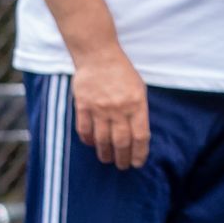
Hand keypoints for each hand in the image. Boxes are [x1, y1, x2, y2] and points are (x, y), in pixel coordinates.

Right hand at [73, 48, 150, 170]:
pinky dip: (88, 140)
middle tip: (122, 166)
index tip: (138, 163)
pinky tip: (91, 145)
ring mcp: (99, 108)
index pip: (140, 136)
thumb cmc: (122, 72)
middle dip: (122, 158)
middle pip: (121, 142)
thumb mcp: (139, 89)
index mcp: (137, 104)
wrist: (98, 56)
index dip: (139, 153)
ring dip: (105, 153)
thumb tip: (137, 135)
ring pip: (102, 139)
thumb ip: (139, 110)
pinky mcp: (83, 105)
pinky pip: (84, 129)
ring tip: (107, 160)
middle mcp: (119, 109)